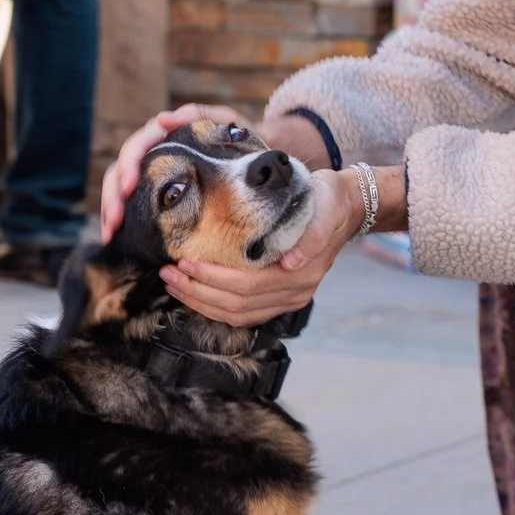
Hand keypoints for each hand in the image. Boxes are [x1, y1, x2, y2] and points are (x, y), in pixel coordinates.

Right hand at [98, 105, 251, 240]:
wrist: (257, 159)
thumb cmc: (240, 136)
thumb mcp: (225, 120)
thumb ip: (199, 114)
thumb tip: (162, 118)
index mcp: (163, 134)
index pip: (135, 147)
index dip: (128, 166)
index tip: (129, 187)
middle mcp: (151, 152)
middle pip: (119, 171)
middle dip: (112, 196)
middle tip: (114, 222)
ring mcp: (150, 173)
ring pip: (118, 188)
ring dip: (109, 210)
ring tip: (109, 234)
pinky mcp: (154, 193)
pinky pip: (130, 204)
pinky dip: (120, 220)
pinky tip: (115, 238)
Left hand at [165, 168, 359, 326]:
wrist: (346, 206)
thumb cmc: (329, 199)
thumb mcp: (327, 203)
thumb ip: (313, 235)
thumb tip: (292, 263)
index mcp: (302, 274)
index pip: (249, 286)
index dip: (214, 279)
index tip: (186, 262)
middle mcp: (295, 293)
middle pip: (237, 305)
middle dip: (198, 292)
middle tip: (168, 273)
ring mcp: (288, 299)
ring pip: (236, 315)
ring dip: (200, 302)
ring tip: (173, 284)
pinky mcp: (279, 297)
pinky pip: (242, 313)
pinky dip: (213, 306)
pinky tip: (193, 292)